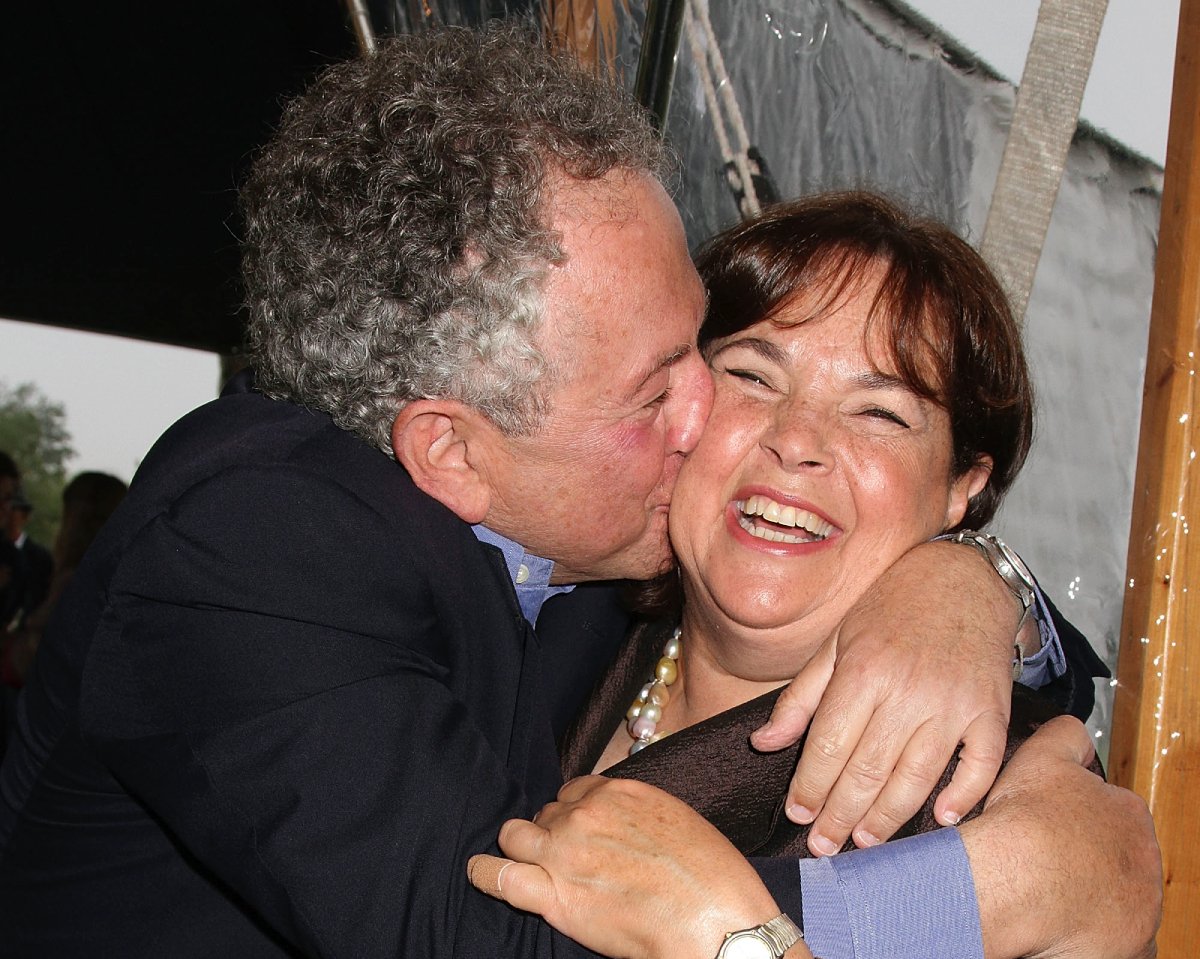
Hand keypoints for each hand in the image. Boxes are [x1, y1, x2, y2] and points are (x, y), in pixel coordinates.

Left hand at [468, 776, 812, 958]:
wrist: (721, 924)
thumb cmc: (715, 879)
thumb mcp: (679, 822)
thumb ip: (638, 817)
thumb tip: (624, 829)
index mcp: (619, 792)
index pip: (574, 792)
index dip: (574, 814)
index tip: (581, 832)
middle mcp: (586, 814)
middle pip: (546, 814)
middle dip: (551, 833)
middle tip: (568, 860)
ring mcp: (566, 853)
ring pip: (515, 836)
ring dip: (519, 849)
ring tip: (524, 864)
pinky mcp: (555, 897)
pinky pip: (500, 877)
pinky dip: (486, 875)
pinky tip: (481, 873)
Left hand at [751, 540, 1016, 854]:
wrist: (962, 578)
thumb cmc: (890, 608)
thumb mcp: (836, 640)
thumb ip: (801, 696)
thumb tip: (762, 744)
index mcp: (862, 670)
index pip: (829, 745)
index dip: (810, 786)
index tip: (797, 815)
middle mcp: (907, 690)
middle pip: (868, 770)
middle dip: (840, 815)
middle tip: (824, 848)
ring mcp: (953, 703)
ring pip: (917, 777)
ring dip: (889, 818)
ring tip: (865, 843)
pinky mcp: (992, 711)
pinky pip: (980, 765)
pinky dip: (963, 796)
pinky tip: (940, 820)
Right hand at [961, 716, 1160, 958]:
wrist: (1016, 880)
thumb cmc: (1026, 821)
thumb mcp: (1043, 755)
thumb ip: (1065, 736)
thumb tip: (1072, 730)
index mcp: (1129, 812)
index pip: (1114, 812)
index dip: (1080, 816)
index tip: (1055, 824)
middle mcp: (1145, 860)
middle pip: (1117, 857)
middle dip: (1090, 859)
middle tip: (1049, 859)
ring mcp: (1142, 906)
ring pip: (1119, 899)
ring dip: (1093, 897)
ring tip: (1048, 892)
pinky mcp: (1131, 947)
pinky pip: (1117, 941)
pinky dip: (1094, 934)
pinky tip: (1062, 923)